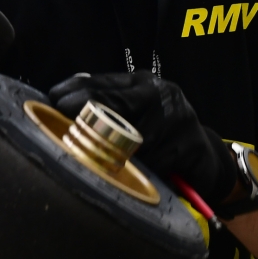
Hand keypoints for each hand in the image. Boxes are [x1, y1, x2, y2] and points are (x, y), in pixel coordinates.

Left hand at [48, 71, 239, 209]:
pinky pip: (157, 161)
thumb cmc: (158, 135)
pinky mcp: (192, 143)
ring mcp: (179, 116)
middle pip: (117, 103)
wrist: (202, 155)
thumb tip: (59, 103)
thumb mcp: (131, 116)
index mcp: (141, 83)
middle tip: (67, 124)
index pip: (103, 83)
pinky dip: (145, 171)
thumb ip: (104, 108)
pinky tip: (141, 175)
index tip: (55, 99)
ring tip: (108, 163)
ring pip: (136, 137)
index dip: (77, 91)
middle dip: (89, 113)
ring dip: (119, 154)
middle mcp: (160, 93)